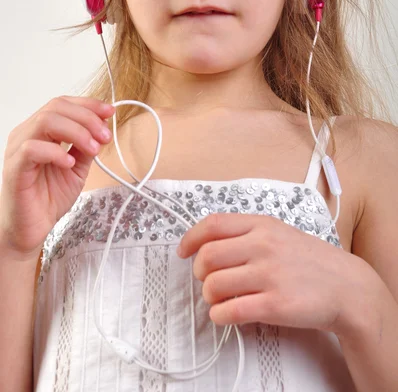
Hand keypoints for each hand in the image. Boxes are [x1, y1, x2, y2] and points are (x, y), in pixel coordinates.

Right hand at [0, 96, 114, 257]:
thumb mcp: (78, 167)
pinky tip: (69, 163)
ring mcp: (18, 149)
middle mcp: (27, 133)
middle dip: (87, 118)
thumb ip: (87, 147)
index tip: (110, 112)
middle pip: (56, 107)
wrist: (30, 229)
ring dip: (76, 132)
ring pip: (45, 122)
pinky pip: (32, 149)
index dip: (88, 105)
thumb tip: (103, 128)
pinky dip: (55, 152)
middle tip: (105, 136)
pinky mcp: (14, 167)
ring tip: (92, 149)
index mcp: (40, 130)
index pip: (63, 103)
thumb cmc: (48, 197)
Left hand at [177, 213, 368, 335]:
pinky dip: (218, 315)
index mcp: (262, 225)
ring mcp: (269, 275)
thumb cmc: (310, 260)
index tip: (183, 250)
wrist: (346, 286)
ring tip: (219, 299)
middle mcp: (263, 246)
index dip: (190, 238)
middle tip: (206, 279)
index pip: (213, 224)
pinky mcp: (275, 305)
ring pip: (213, 285)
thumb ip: (246, 233)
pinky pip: (229, 310)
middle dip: (199, 272)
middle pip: (207, 256)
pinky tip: (225, 314)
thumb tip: (207, 244)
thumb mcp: (279, 232)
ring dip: (209, 296)